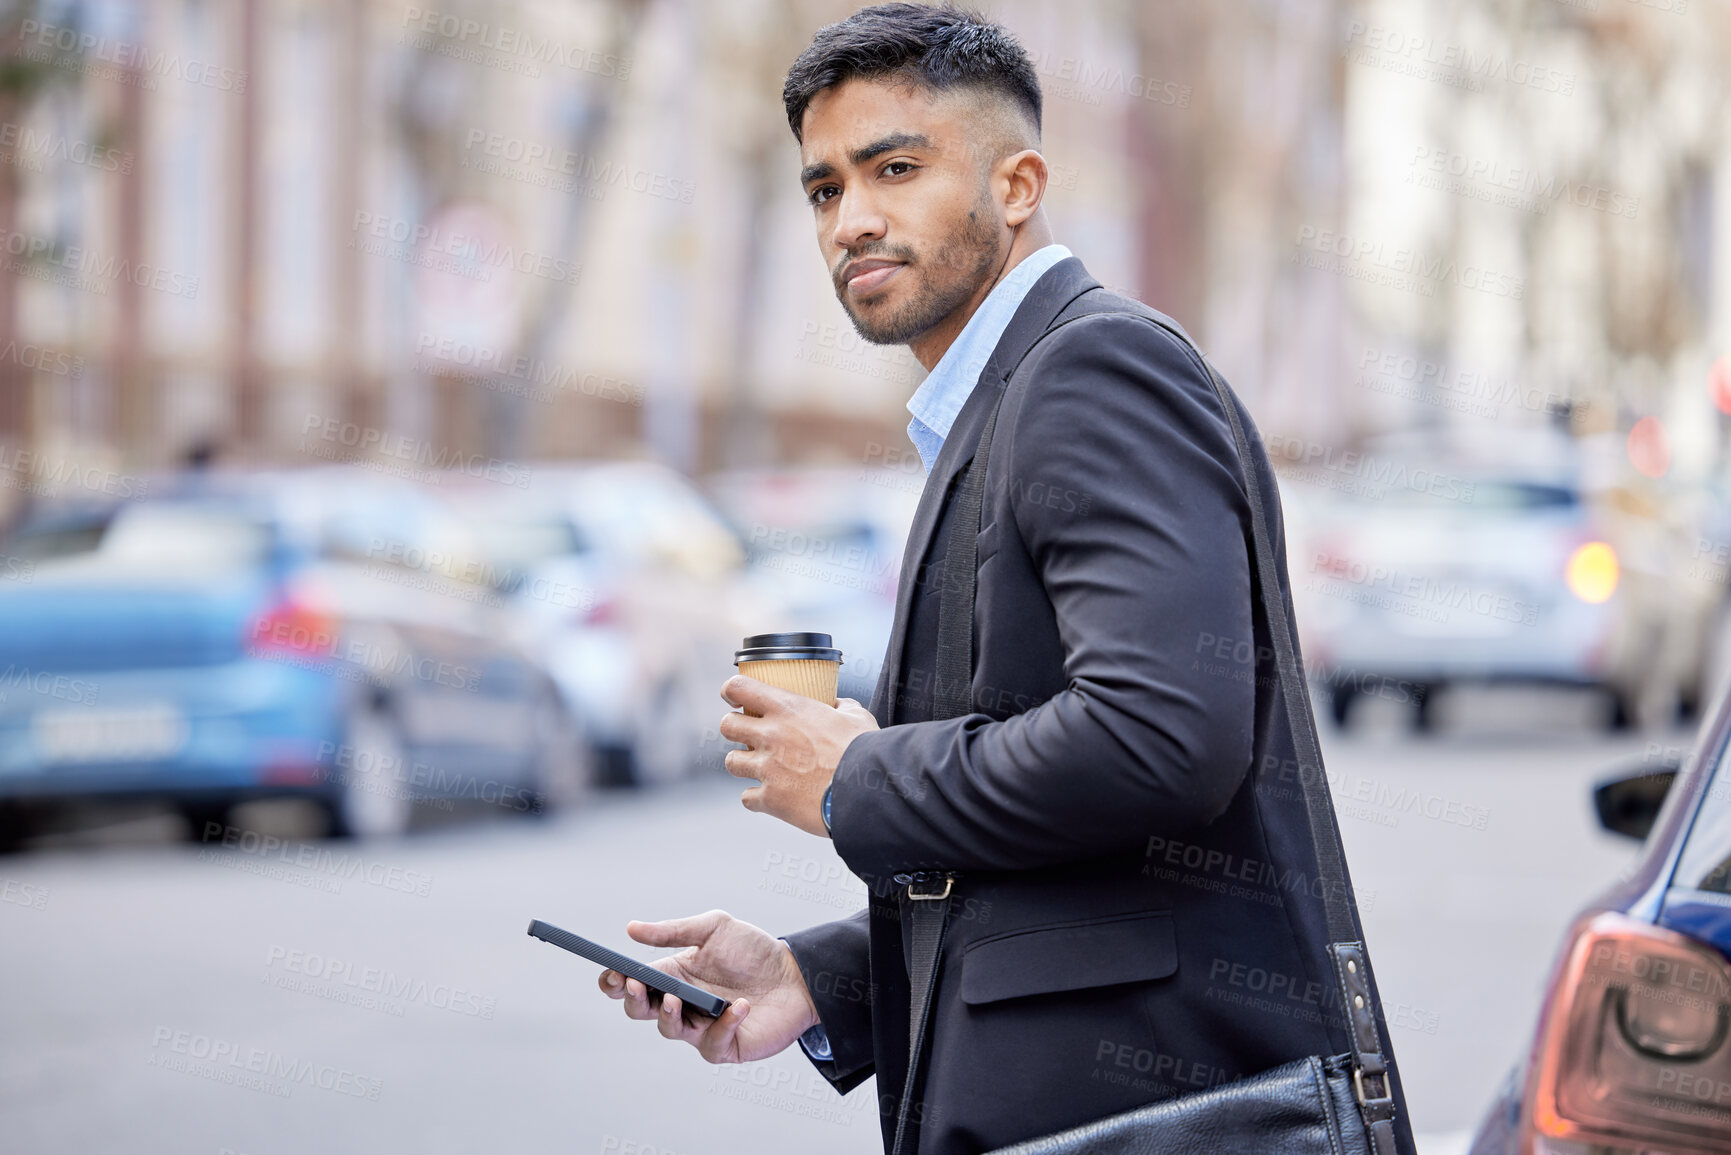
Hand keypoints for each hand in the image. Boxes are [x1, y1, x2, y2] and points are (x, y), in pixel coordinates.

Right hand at [596, 910, 817, 1063]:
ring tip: (676, 998)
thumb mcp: (714, 928)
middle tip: (635, 985)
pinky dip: (724, 1025)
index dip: (615, 982)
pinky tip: (739, 1006)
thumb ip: (673, 931)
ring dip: (668, 1015)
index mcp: (673, 975)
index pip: (633, 983)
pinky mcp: (727, 1045)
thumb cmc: (754, 950)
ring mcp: (701, 1027)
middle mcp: (682, 1003)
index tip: (611, 973)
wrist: (797, 973)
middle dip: (633, 999)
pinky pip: (713, 1043)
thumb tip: (630, 929)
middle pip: (641, 1010)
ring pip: (669, 1030)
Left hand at [719, 676, 878, 836]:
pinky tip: (773, 797)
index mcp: (788, 709)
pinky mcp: (770, 799)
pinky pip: (747, 799)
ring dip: (743, 764)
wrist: (866, 792)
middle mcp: (770, 735)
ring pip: (731, 762)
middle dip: (735, 729)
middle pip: (727, 725)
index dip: (731, 691)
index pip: (739, 688)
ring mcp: (767, 768)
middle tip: (748, 735)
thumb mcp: (856, 716)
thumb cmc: (864, 751)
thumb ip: (840, 707)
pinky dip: (757, 799)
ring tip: (760, 768)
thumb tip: (838, 706)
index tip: (734, 697)